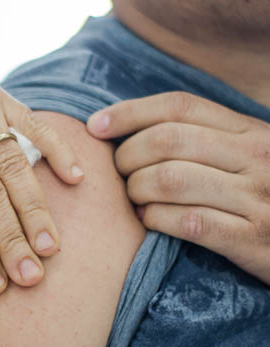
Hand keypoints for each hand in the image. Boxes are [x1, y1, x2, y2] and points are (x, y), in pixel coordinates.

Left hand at [88, 92, 269, 284]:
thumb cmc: (264, 198)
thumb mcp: (246, 157)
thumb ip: (203, 140)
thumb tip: (131, 129)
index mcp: (251, 130)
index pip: (180, 106)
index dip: (130, 112)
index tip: (95, 125)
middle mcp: (256, 157)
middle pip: (166, 141)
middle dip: (126, 157)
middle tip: (117, 174)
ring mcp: (257, 198)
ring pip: (170, 180)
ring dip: (136, 190)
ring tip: (133, 199)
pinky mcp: (253, 239)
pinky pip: (188, 221)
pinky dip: (157, 219)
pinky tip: (149, 220)